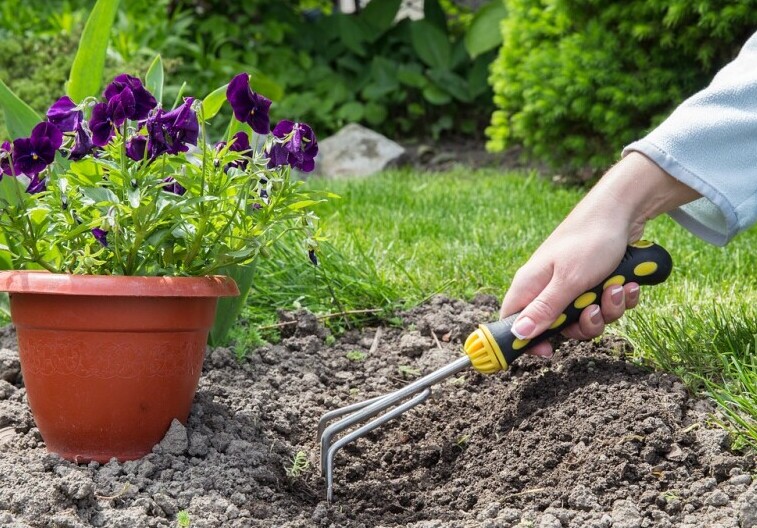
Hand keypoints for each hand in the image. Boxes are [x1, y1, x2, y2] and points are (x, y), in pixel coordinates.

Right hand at [500, 152, 699, 357]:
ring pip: (586, 318)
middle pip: (558, 328)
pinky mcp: (593, 282)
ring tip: (617, 287)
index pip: (514, 323)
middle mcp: (547, 287)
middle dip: (584, 325)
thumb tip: (518, 334)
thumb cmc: (589, 240)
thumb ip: (544, 310)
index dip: (528, 341)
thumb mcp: (568, 281)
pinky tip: (628, 283)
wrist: (623, 210)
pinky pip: (604, 305)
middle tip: (594, 309)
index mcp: (530, 285)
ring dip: (607, 309)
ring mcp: (571, 285)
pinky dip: (619, 298)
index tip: (549, 351)